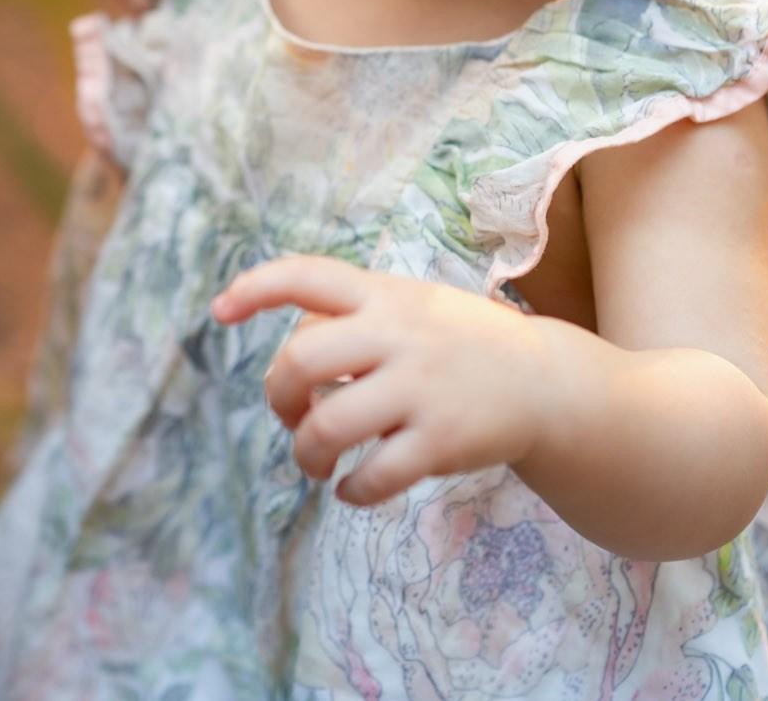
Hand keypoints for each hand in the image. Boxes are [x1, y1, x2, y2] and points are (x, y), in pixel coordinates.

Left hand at [211, 255, 574, 505]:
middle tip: (291, 416)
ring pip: (328, 426)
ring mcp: (420, 388)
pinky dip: (351, 492)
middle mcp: (398, 334)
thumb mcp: (413, 304)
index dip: (254, 288)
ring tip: (316, 463)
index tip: (220, 311)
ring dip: (305, 454)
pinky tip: (353, 489)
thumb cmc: (460, 343)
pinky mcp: (441, 441)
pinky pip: (374, 476)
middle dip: (277, 397)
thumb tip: (289, 358)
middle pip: (300, 360)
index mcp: (385, 294)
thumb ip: (354, 317)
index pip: (307, 275)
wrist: (546, 382)